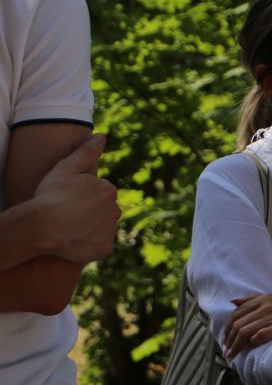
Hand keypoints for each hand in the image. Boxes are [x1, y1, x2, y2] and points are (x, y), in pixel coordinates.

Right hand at [33, 134, 118, 262]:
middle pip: (103, 209)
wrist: (43, 225)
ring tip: (68, 227)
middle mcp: (115, 210)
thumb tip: (102, 136)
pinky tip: (74, 241)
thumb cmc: (51, 195)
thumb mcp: (65, 168)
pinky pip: (100, 245)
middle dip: (89, 210)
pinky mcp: (105, 248)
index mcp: (109, 190)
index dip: (81, 195)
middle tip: (67, 214)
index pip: (98, 192)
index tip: (66, 199)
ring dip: (90, 226)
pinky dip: (90, 244)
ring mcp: (111, 230)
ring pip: (102, 227)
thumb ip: (85, 152)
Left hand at [225, 294, 271, 356]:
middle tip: (227, 351)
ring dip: (236, 346)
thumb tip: (233, 301)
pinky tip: (248, 351)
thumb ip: (254, 299)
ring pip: (246, 331)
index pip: (237, 313)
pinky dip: (251, 343)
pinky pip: (260, 335)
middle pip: (239, 324)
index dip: (228, 328)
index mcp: (265, 298)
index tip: (225, 340)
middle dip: (229, 340)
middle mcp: (268, 305)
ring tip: (232, 355)